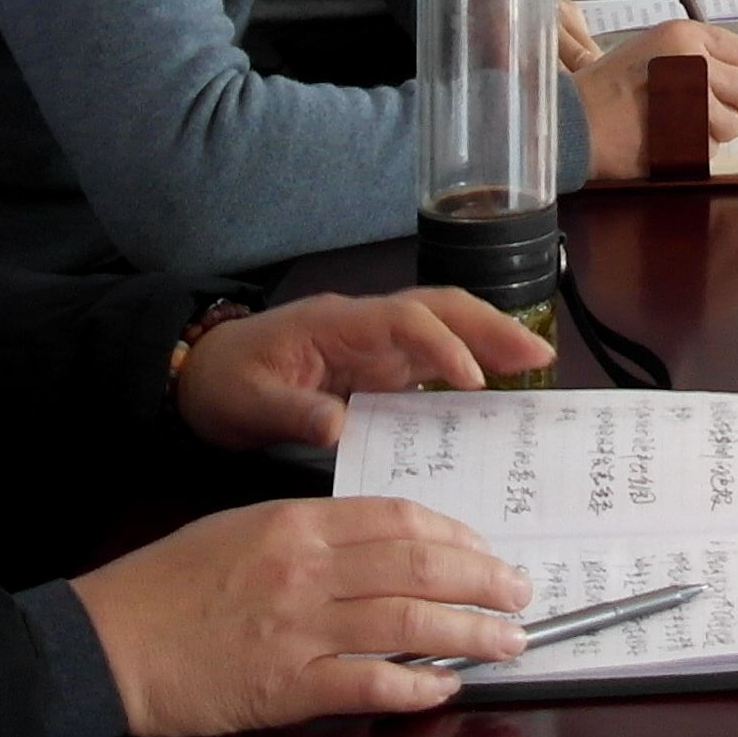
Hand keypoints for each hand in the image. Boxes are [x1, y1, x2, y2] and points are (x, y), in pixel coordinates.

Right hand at [69, 496, 531, 736]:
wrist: (107, 641)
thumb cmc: (168, 584)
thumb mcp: (242, 529)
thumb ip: (311, 535)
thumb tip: (380, 549)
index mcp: (297, 522)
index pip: (400, 519)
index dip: (456, 536)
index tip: (486, 551)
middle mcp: (307, 569)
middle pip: (420, 566)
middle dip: (482, 581)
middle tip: (519, 594)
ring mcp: (299, 628)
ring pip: (409, 624)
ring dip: (469, 634)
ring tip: (507, 642)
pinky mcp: (286, 686)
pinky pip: (369, 685)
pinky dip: (415, 688)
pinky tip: (444, 689)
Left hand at [173, 287, 553, 449]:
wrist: (198, 376)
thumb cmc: (223, 384)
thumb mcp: (247, 404)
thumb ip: (292, 413)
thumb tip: (336, 428)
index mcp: (335, 324)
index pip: (403, 321)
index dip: (441, 345)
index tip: (473, 379)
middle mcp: (363, 325)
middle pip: (438, 308)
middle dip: (490, 327)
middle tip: (539, 355)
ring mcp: (373, 343)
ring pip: (443, 325)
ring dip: (490, 338)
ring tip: (537, 363)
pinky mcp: (377, 365)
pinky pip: (432, 355)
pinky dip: (470, 361)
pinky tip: (498, 386)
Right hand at [574, 17, 737, 177]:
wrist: (572, 121)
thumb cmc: (605, 89)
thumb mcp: (651, 50)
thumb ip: (694, 56)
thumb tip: (737, 77)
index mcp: (683, 35)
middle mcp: (692, 62)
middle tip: (717, 119)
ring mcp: (689, 101)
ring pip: (732, 125)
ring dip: (713, 134)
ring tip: (679, 128)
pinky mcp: (683, 137)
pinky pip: (709, 150)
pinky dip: (693, 153)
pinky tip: (666, 142)